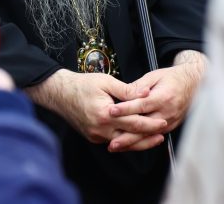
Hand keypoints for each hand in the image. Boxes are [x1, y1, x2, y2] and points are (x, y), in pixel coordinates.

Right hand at [25, 69, 168, 145]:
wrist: (60, 94)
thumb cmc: (83, 84)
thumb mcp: (106, 82)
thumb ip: (127, 90)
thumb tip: (146, 93)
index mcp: (105, 114)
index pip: (133, 122)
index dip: (150, 123)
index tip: (163, 122)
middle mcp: (100, 128)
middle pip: (130, 136)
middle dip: (148, 136)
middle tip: (163, 134)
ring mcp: (96, 135)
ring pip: (122, 142)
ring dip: (138, 142)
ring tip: (153, 139)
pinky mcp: (93, 137)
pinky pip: (113, 140)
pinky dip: (125, 140)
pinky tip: (135, 136)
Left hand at [106, 51, 205, 150]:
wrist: (194, 84)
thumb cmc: (172, 78)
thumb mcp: (155, 76)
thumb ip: (139, 86)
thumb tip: (124, 93)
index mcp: (164, 97)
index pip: (141, 105)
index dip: (125, 109)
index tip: (111, 112)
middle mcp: (168, 112)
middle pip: (144, 126)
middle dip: (126, 134)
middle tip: (110, 141)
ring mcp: (170, 121)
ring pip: (147, 135)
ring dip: (131, 143)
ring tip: (114, 147)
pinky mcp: (170, 127)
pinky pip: (153, 137)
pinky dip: (140, 142)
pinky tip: (127, 146)